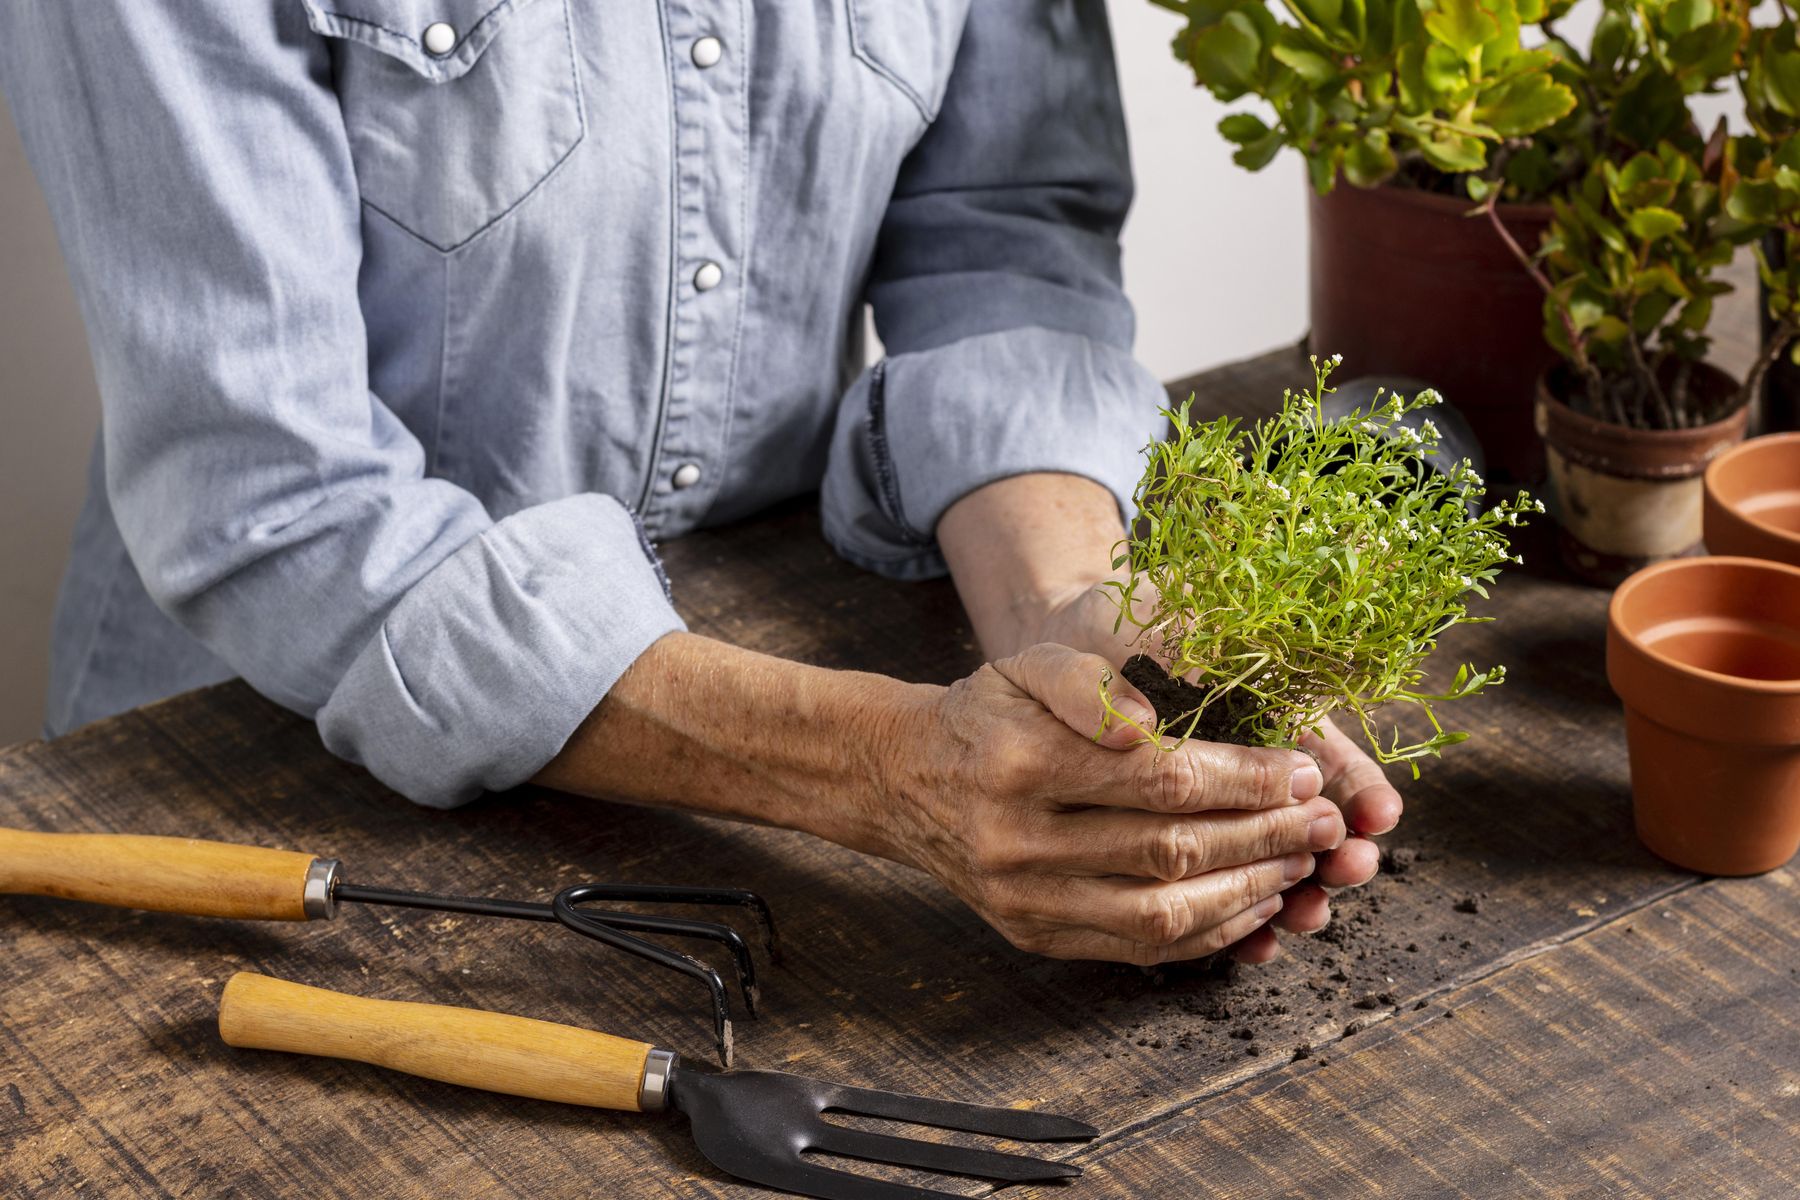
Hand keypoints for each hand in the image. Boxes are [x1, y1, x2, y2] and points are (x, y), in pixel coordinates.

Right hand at [870, 644, 1346, 964]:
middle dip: (1263, 836)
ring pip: (1161, 913)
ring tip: (1299, 861)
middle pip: (1170, 850)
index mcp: (1020, 761)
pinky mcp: (1034, 937)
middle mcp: (1017, 839)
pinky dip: (1209, 934)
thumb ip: (1090, 684)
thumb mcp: (1027, 664)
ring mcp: (1024, 899)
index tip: (1301, 771)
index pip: (1160, 778)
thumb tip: (1155, 725)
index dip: (1245, 779)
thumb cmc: (988, 714)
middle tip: (1322, 821)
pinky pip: (1138, 949)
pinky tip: (1254, 905)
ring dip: (1247, 891)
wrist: (907, 779)